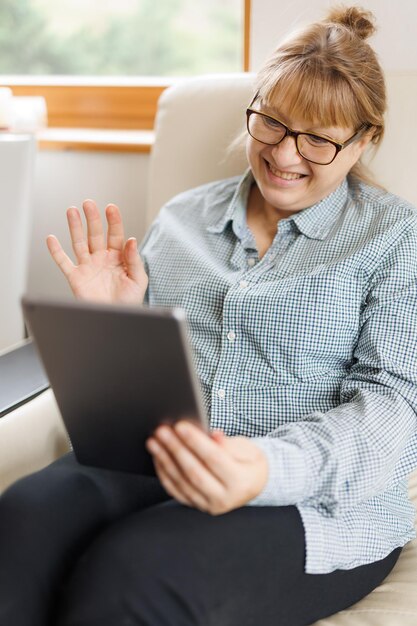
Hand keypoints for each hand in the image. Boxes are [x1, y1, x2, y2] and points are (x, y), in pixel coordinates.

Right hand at [47, 200, 147, 303]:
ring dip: (75, 227)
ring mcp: (88, 267)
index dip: (113, 221)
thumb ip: (134, 259)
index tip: (111, 208)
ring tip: (72, 211)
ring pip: (79, 243)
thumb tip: (131, 240)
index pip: (115, 234)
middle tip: (89, 204)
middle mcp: (101, 259)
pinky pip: (63, 262)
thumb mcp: (138, 280)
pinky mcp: (76, 278)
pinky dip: (56, 251)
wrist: (117, 319)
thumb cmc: (129, 302)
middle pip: (95, 234)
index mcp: (118, 257)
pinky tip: (51, 238)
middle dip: (92, 218)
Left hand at [146, 421, 268, 514]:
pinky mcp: (197, 506)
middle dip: (175, 449)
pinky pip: (176, 490)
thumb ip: (228, 444)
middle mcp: (224, 498)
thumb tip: (212, 434)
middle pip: (194, 471)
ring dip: (164, 460)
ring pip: (181, 482)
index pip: (214, 459)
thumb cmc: (249, 461)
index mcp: (240, 481)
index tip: (180, 425)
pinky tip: (157, 457)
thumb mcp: (247, 449)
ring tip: (154, 441)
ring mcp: (209, 505)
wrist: (253, 484)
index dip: (196, 441)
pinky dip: (164, 473)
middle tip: (162, 431)